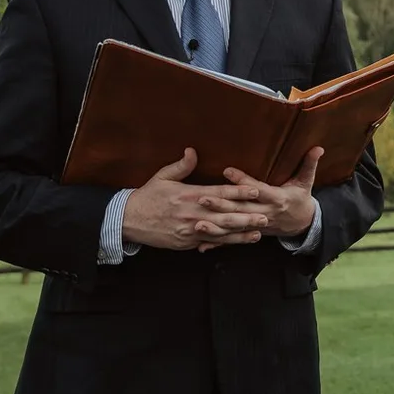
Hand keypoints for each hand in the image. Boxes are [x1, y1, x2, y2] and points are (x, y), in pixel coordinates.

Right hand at [123, 148, 266, 251]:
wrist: (127, 220)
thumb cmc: (147, 196)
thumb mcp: (162, 177)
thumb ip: (181, 166)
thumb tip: (192, 151)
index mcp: (189, 194)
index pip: (219, 193)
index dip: (239, 192)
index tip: (256, 191)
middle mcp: (193, 213)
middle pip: (225, 215)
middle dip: (247, 216)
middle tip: (266, 216)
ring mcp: (190, 229)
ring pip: (221, 232)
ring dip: (241, 232)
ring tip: (259, 232)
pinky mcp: (186, 242)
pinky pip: (210, 242)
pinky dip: (226, 243)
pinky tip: (240, 242)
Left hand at [188, 148, 322, 248]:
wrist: (303, 224)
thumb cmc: (301, 198)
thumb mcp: (306, 182)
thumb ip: (309, 164)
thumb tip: (318, 148)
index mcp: (278, 199)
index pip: (258, 190)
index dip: (244, 182)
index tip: (227, 171)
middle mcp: (265, 213)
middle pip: (241, 209)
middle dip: (222, 205)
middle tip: (203, 197)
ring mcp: (257, 226)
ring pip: (234, 226)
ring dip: (216, 225)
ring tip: (197, 221)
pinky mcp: (250, 233)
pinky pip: (232, 238)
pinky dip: (217, 241)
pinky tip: (201, 243)